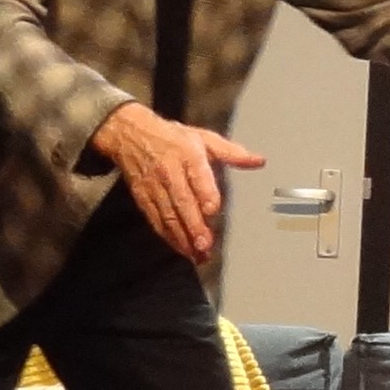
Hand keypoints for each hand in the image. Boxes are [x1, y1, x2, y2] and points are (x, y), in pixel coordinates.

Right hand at [90, 102, 263, 263]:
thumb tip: (259, 161)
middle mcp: (169, 172)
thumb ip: (232, 152)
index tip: (212, 210)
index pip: (197, 175)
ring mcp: (154, 186)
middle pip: (182, 201)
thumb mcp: (204, 138)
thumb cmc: (173, 137)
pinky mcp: (143, 197)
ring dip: (183, 237)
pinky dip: (168, 237)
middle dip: (193, 225)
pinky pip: (156, 220)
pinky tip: (182, 249)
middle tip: (206, 245)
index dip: (205, 192)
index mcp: (188, 155)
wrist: (130, 134)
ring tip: (198, 255)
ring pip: (168, 215)